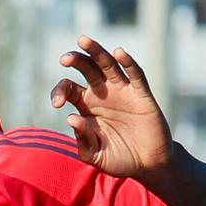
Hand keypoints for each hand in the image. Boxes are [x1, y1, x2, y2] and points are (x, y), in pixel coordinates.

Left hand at [51, 37, 172, 178]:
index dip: (59, 91)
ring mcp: (122, 91)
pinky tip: (118, 53)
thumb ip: (83, 141)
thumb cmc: (120, 159)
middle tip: (65, 59)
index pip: (69, 89)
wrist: (148, 165)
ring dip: (96, 51)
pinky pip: (135, 75)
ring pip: (107, 64)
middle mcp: (102, 93)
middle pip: (86, 68)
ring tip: (83, 40)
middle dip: (75, 60)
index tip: (57, 104)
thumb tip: (71, 118)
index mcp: (86, 106)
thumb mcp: (96, 156)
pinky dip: (128, 62)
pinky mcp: (141, 95)